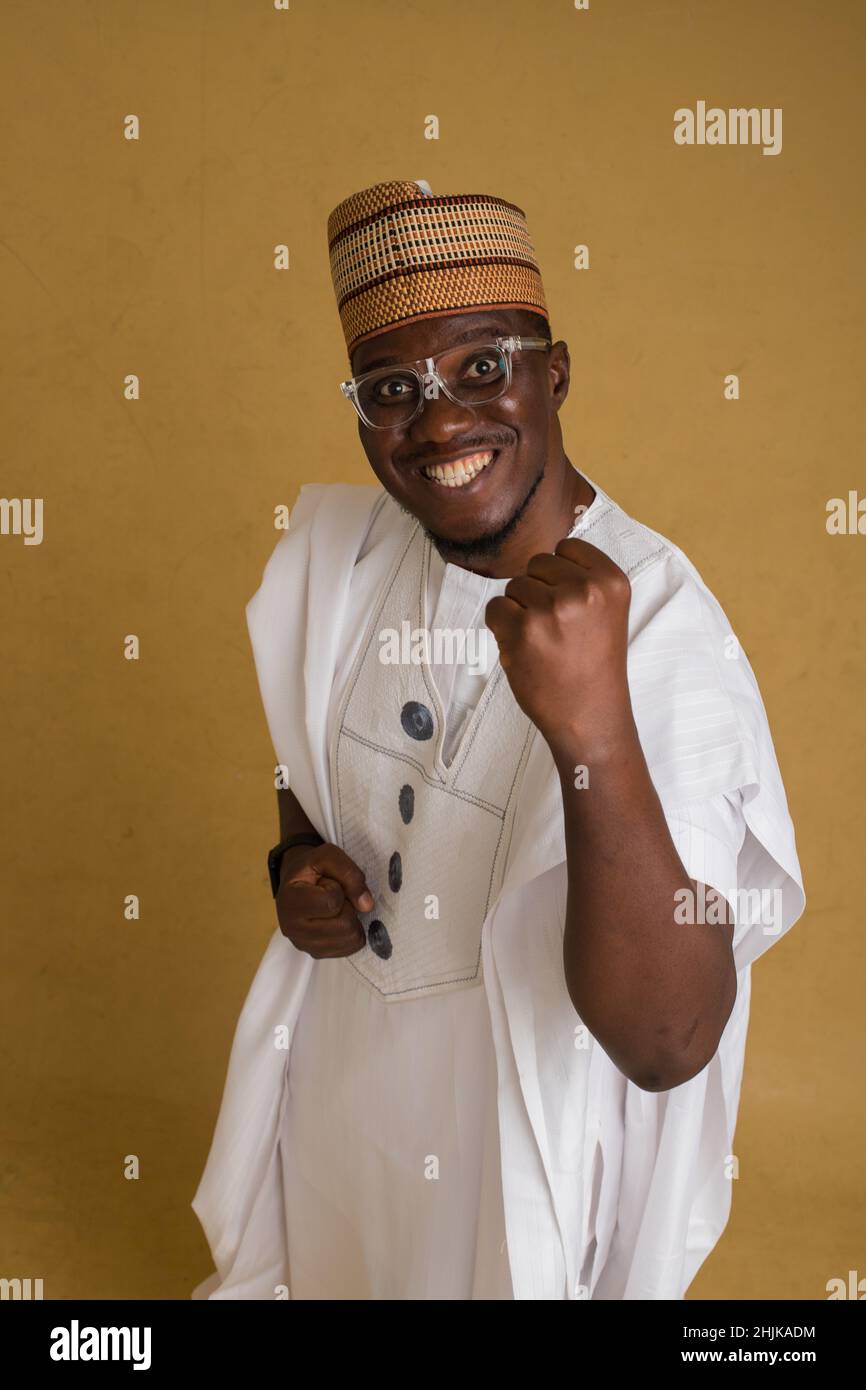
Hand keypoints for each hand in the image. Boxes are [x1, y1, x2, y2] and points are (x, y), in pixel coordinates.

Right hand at [275, 842, 373, 958]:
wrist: (296, 883)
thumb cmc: (311, 868)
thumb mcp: (327, 855)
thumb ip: (349, 873)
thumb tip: (367, 906)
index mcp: (291, 901)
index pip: (332, 902)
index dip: (338, 889)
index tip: (326, 883)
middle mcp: (292, 928)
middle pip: (344, 925)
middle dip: (348, 907)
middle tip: (335, 897)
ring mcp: (304, 945)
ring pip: (350, 940)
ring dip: (350, 920)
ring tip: (335, 908)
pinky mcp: (316, 953)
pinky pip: (349, 949)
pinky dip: (351, 933)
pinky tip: (338, 920)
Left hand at [484, 536, 632, 752]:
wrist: (590, 716)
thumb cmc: (594, 665)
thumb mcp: (607, 611)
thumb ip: (583, 579)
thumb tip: (544, 556)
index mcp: (611, 581)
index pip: (567, 546)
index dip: (559, 574)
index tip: (569, 602)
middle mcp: (585, 590)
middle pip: (538, 563)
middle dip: (538, 590)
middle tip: (555, 628)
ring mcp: (552, 609)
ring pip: (515, 586)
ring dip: (520, 611)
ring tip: (543, 642)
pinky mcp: (522, 630)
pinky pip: (495, 609)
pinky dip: (501, 628)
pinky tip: (525, 650)